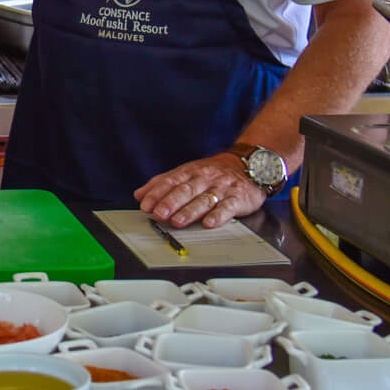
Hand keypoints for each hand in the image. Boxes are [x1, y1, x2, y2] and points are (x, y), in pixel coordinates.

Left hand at [135, 152, 266, 228]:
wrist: (249, 165)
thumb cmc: (213, 173)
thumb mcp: (187, 172)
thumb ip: (163, 183)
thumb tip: (139, 194)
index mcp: (190, 172)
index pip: (170, 181)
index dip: (157, 193)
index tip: (145, 205)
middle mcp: (204, 178)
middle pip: (185, 190)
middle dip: (170, 202)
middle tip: (158, 214)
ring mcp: (221, 188)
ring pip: (203, 200)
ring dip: (189, 211)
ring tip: (177, 221)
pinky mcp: (237, 198)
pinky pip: (227, 207)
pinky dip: (218, 216)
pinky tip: (209, 223)